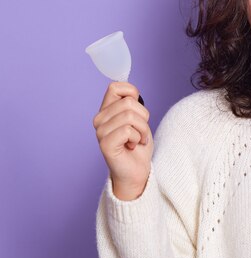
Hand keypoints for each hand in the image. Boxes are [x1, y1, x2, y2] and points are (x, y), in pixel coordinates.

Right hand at [92, 82, 152, 200]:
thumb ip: (132, 104)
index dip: (132, 93)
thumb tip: (132, 91)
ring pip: (130, 116)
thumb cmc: (138, 144)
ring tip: (138, 139)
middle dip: (143, 117)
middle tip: (140, 131)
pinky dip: (138, 138)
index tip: (138, 110)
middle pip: (128, 102)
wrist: (137, 170)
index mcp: (106, 110)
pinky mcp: (105, 144)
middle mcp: (99, 119)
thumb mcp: (139, 119)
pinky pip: (128, 130)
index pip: (115, 86)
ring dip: (142, 130)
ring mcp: (100, 132)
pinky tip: (133, 146)